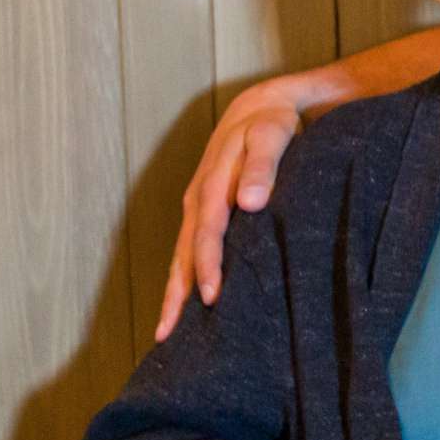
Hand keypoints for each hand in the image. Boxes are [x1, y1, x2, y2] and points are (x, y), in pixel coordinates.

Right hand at [155, 76, 306, 339]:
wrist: (259, 107)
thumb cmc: (272, 123)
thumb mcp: (273, 133)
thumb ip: (263, 166)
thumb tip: (249, 203)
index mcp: (213, 184)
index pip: (208, 232)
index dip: (208, 265)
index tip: (211, 296)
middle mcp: (198, 199)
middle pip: (184, 252)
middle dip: (178, 292)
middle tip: (172, 332)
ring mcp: (196, 208)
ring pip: (180, 255)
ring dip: (173, 292)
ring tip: (166, 331)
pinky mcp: (201, 214)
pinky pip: (187, 250)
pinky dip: (182, 278)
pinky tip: (182, 305)